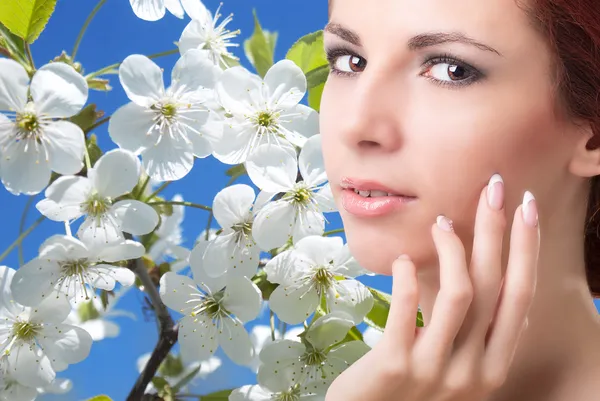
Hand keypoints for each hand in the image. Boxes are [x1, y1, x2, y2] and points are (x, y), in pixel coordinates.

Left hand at [325, 178, 539, 400]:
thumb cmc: (412, 394)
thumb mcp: (457, 370)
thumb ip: (476, 337)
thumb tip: (497, 288)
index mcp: (492, 367)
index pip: (520, 298)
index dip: (526, 249)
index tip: (526, 209)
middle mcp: (473, 371)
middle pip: (494, 286)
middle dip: (497, 230)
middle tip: (494, 188)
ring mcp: (434, 370)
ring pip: (460, 294)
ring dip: (453, 249)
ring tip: (440, 222)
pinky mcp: (394, 366)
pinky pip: (406, 308)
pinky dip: (406, 277)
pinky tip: (402, 261)